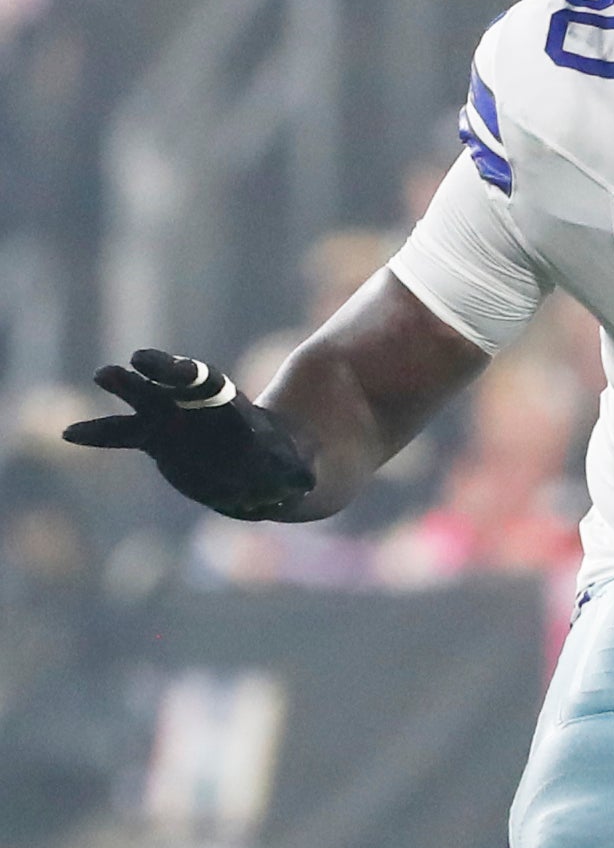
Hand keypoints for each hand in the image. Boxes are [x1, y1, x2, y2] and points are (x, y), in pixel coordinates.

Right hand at [62, 350, 313, 519]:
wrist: (262, 465)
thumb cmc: (281, 463)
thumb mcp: (294, 469)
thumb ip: (296, 473)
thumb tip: (309, 484)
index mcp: (228, 407)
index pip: (202, 384)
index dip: (179, 374)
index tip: (157, 364)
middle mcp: (199, 408)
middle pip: (169, 387)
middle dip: (148, 378)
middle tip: (116, 369)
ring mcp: (174, 421)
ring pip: (143, 404)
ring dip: (125, 391)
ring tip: (101, 375)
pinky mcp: (157, 440)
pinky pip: (123, 435)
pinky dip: (98, 434)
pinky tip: (70, 432)